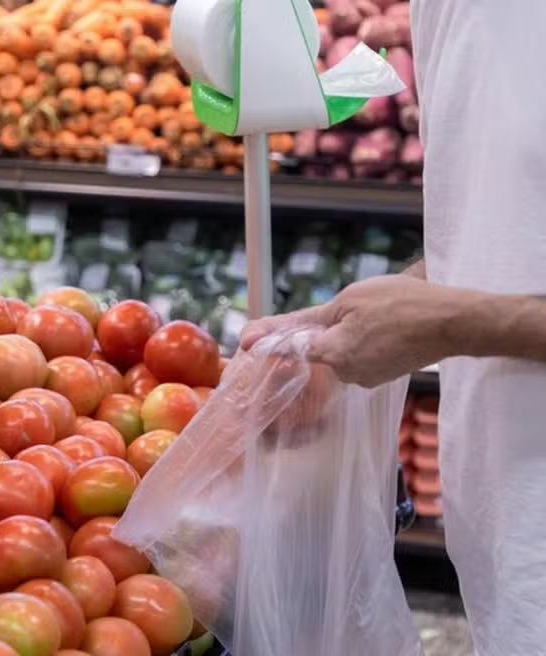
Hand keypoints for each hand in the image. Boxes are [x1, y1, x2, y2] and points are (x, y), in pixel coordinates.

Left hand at [240, 275, 464, 387]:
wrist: (454, 322)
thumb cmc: (400, 305)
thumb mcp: (347, 302)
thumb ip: (304, 322)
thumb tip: (262, 335)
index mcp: (334, 355)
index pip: (291, 350)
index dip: (270, 342)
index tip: (244, 341)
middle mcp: (347, 374)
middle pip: (319, 349)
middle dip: (323, 329)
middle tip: (353, 307)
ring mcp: (368, 377)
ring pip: (341, 351)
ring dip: (347, 333)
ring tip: (377, 313)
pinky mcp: (384, 374)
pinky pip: (362, 355)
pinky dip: (365, 340)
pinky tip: (386, 325)